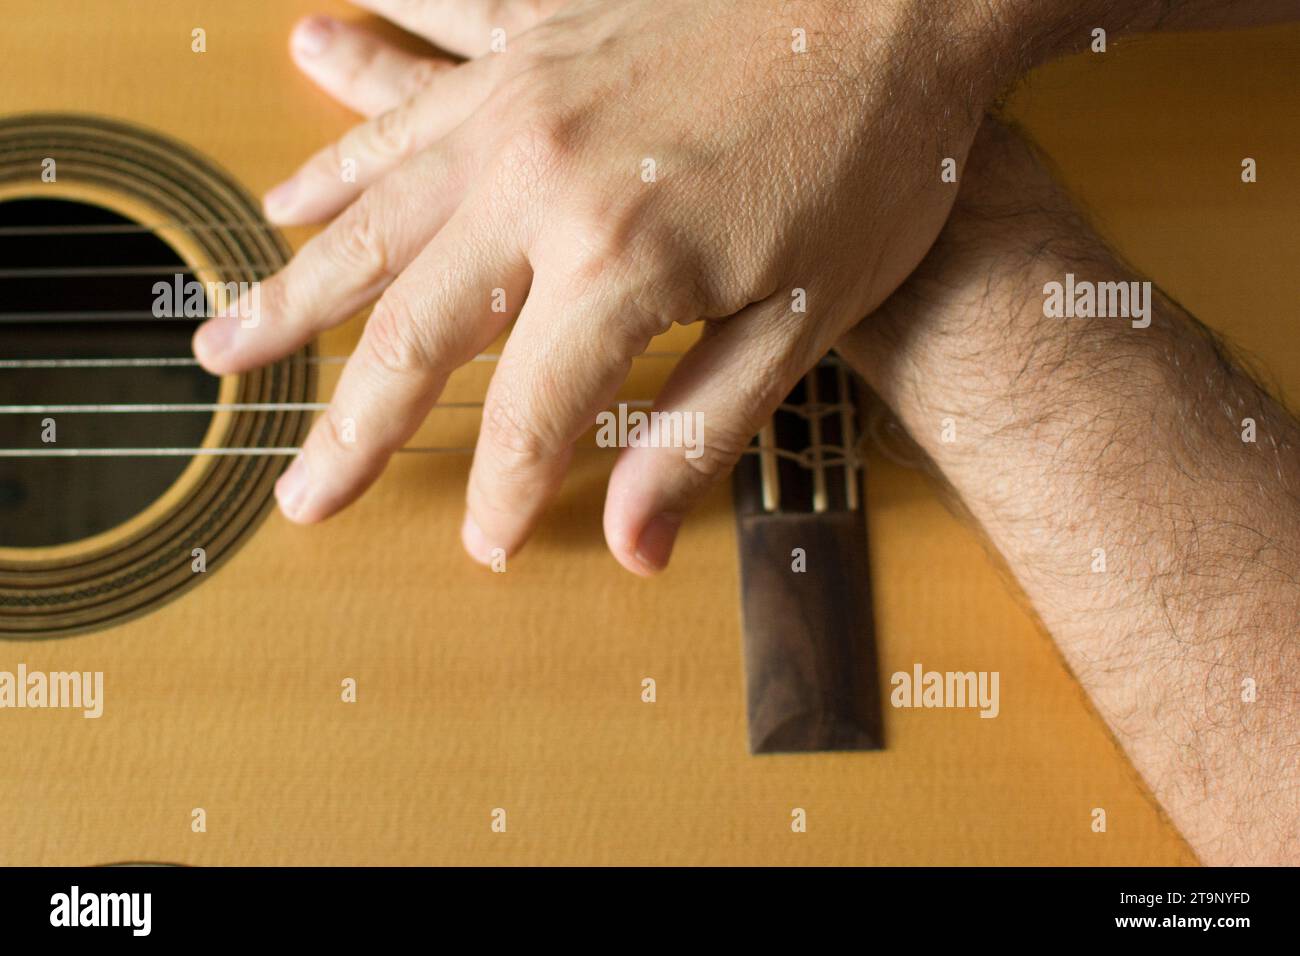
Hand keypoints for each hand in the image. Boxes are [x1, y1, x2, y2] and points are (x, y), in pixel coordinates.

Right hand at [193, 0, 1025, 573]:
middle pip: (410, 328)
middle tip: (297, 494)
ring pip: (370, 216)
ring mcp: (523, 107)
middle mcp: (542, 181)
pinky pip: (404, 111)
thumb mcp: (807, 316)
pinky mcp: (530, 52)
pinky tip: (290, 188)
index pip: (528, 415)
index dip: (505, 493)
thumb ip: (701, 429)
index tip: (487, 545)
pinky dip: (339, 157)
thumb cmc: (877, 157)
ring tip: (225, 341)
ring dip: (292, 292)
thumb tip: (635, 548)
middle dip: (349, 427)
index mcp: (619, 260)